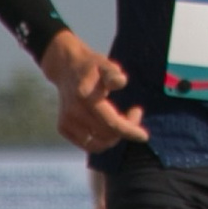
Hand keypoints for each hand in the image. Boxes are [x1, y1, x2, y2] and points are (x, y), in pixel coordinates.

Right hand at [40, 30, 147, 153]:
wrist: (66, 68)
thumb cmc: (92, 66)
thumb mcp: (104, 64)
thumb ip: (113, 73)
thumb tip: (121, 82)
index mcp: (85, 96)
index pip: (111, 122)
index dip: (129, 131)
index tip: (144, 136)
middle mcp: (74, 112)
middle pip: (106, 134)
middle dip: (126, 129)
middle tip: (135, 112)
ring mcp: (66, 122)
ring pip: (96, 145)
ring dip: (114, 138)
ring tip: (123, 121)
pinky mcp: (63, 128)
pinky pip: (87, 144)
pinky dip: (101, 141)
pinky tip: (108, 126)